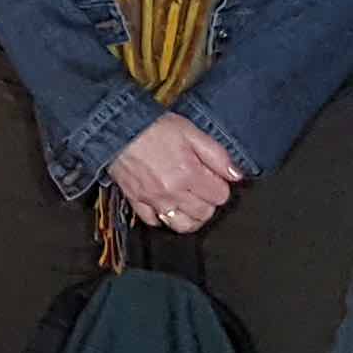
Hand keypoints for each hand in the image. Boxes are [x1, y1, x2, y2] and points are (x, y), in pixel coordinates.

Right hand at [108, 113, 240, 233]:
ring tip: (190, 203)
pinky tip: (166, 205)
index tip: (214, 177)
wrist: (116, 128)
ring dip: (190, 217)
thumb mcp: (191, 131)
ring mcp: (154, 201)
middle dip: (208, 202)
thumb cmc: (153, 127)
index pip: (220, 196)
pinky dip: (163, 217)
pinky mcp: (136, 202)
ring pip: (182, 226)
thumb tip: (236, 175)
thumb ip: (217, 155)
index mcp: (189, 173)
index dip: (220, 185)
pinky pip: (155, 222)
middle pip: (204, 213)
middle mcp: (173, 192)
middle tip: (202, 188)